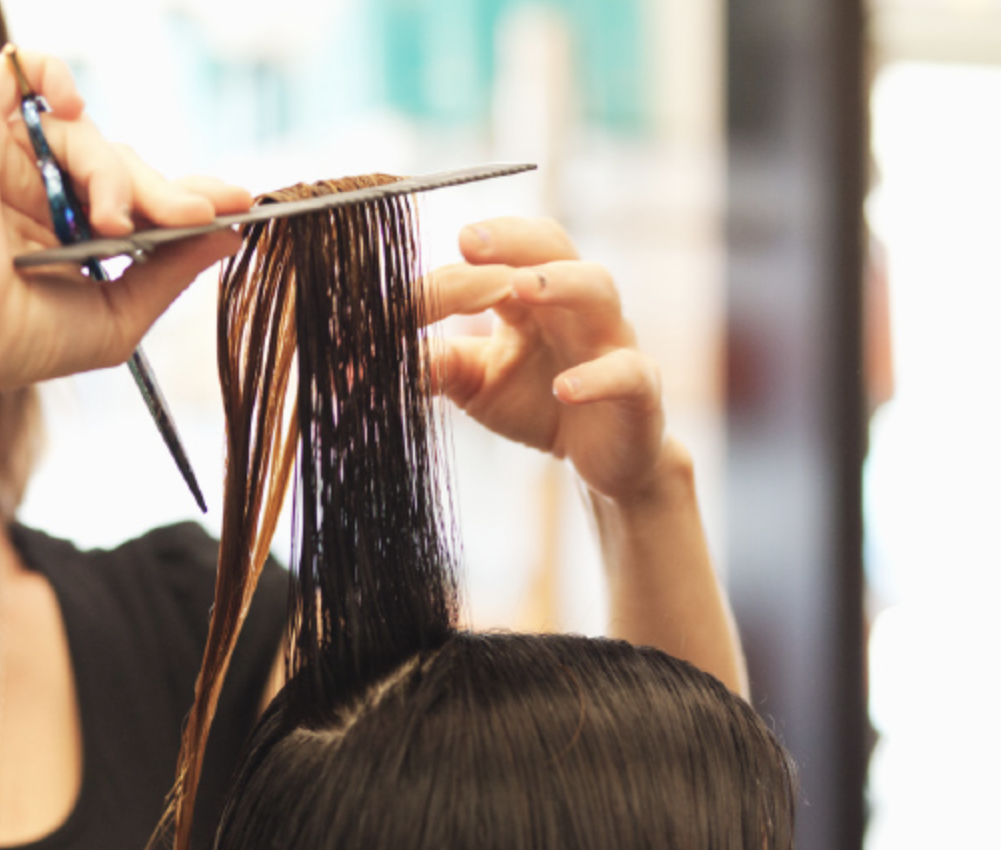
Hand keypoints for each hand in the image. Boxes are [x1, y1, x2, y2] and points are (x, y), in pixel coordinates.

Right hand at [0, 47, 250, 407]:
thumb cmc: (26, 339)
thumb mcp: (120, 315)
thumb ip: (172, 272)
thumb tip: (230, 233)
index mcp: (73, 238)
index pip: (141, 201)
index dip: (188, 197)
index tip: (239, 203)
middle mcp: (44, 196)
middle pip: (126, 168)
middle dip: (167, 192)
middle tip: (199, 213)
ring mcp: (13, 162)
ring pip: (91, 138)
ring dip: (117, 177)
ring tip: (115, 223)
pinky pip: (21, 73)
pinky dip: (52, 73)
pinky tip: (73, 106)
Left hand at [427, 217, 665, 502]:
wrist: (602, 461)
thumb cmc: (536, 404)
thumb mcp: (473, 382)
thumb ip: (431, 364)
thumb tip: (360, 363)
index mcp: (531, 297)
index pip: (495, 265)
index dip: (455, 274)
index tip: (406, 291)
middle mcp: (573, 304)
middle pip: (553, 246)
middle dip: (513, 239)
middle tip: (468, 240)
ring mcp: (611, 341)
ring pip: (599, 290)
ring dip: (560, 283)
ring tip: (521, 288)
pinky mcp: (640, 388)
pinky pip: (628, 372)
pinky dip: (596, 377)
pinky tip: (563, 389)